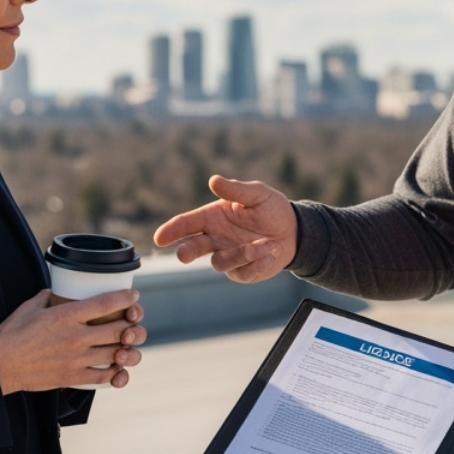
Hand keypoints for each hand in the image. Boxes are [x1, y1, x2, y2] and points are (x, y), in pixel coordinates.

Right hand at [0, 288, 146, 393]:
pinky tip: (117, 367)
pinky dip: (115, 372)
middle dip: (133, 325)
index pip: (106, 303)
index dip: (126, 298)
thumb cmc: (12, 334)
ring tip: (128, 346)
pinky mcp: (72, 377)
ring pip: (117, 354)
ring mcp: (76, 359)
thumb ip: (49, 296)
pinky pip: (104, 376)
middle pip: (119, 329)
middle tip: (134, 322)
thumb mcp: (31, 306)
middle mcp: (76, 337)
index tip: (134, 296)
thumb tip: (58, 290)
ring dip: (129, 350)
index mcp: (67, 315)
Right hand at [152, 175, 296, 283]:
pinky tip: (271, 252)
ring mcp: (228, 256)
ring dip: (239, 255)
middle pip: (192, 248)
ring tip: (263, 245)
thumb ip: (235, 190)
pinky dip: (257, 263)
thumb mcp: (257, 194)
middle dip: (186, 251)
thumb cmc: (271, 208)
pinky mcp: (243, 272)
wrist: (294, 231)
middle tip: (184, 255)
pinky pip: (243, 273)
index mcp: (213, 217)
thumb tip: (213, 180)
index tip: (159, 238)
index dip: (171, 230)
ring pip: (220, 262)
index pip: (186, 224)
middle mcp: (216, 239)